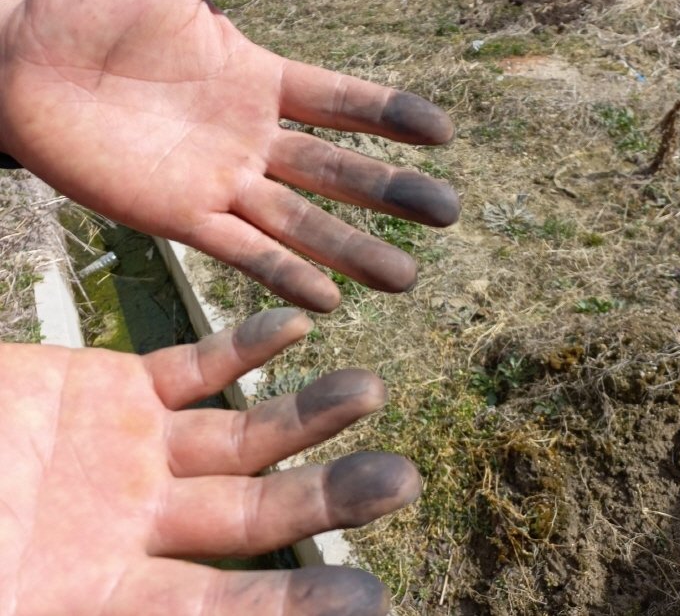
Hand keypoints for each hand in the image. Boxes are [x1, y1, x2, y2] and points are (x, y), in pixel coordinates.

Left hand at [0, 0, 458, 311]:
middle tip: (447, 216)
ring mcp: (221, 183)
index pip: (341, 102)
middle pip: (337, 173)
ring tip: (404, 279)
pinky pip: (242, 251)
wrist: (22, 66)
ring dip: (352, 252)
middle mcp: (252, 138)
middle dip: (392, 196)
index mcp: (259, 78)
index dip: (390, 118)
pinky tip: (326, 301)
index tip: (442, 134)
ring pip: (301, 224)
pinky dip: (283, 274)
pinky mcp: (182, 218)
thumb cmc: (89, 8)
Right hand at [0, 308, 418, 614]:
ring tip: (370, 392)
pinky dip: (245, 347)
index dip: (292, 609)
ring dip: (308, 415)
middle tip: (403, 481)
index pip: (220, 610)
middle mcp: (142, 526)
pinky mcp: (122, 389)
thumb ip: (64, 609)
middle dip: (328, 497)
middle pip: (257, 512)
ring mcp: (139, 452)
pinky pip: (197, 366)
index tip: (369, 600)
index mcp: (109, 599)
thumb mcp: (8, 598)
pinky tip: (295, 328)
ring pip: (243, 433)